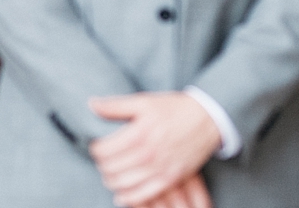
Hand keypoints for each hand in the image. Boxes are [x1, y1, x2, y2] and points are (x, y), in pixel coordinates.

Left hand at [89, 91, 221, 206]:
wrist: (207, 118)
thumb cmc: (173, 108)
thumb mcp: (144, 101)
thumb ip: (116, 106)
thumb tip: (91, 104)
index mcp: (139, 133)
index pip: (104, 150)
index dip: (95, 149)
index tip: (96, 146)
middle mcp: (148, 154)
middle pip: (111, 169)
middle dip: (101, 165)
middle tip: (102, 160)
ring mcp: (160, 169)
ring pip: (124, 184)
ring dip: (111, 181)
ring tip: (109, 174)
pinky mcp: (171, 179)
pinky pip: (144, 195)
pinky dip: (128, 197)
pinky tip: (120, 195)